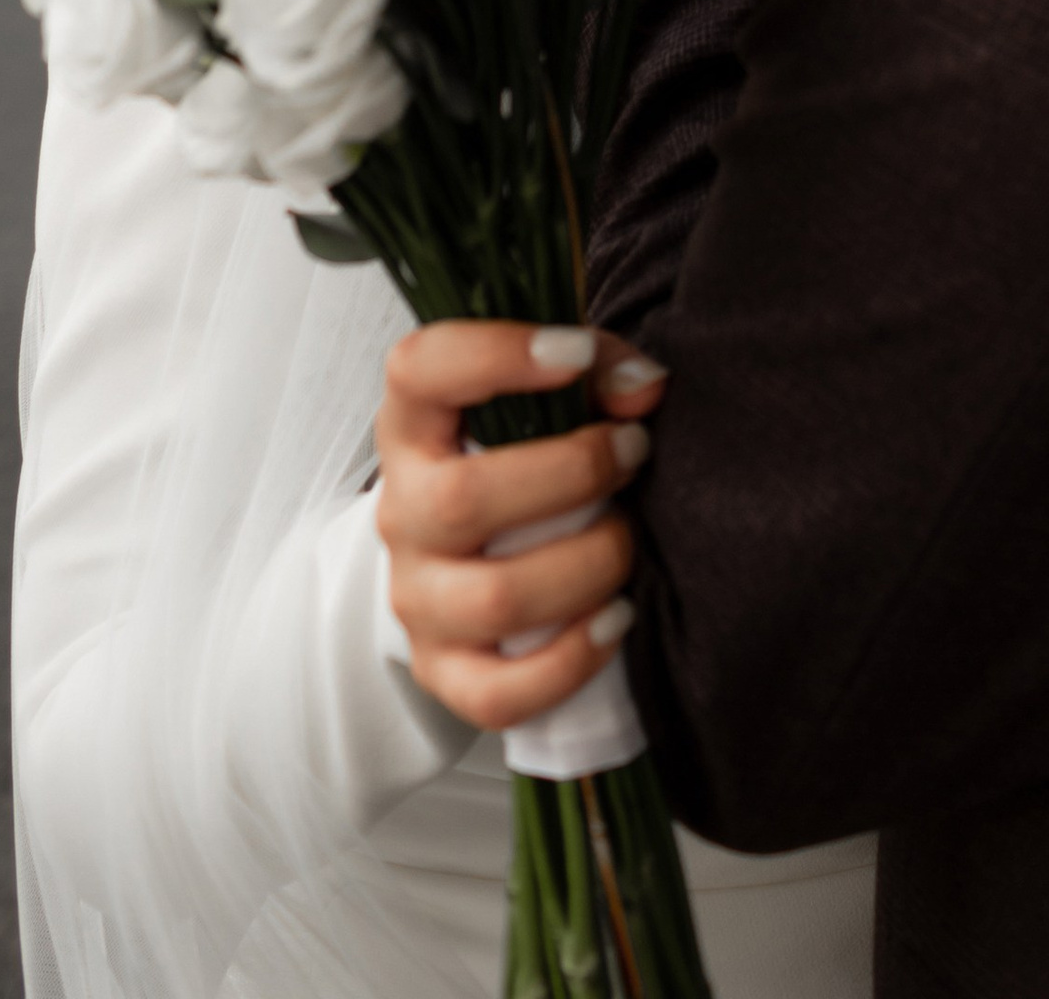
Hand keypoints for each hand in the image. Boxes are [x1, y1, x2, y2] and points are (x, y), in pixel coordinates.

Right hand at [375, 321, 668, 732]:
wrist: (464, 555)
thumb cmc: (520, 453)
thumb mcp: (551, 391)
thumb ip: (600, 369)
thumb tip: (645, 390)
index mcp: (415, 425)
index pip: (418, 370)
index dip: (493, 354)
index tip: (572, 353)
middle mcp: (403, 512)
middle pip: (463, 500)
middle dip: (573, 472)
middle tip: (634, 450)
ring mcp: (418, 599)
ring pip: (494, 599)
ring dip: (587, 563)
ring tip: (628, 537)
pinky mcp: (445, 673)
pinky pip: (499, 694)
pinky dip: (572, 661)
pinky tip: (618, 618)